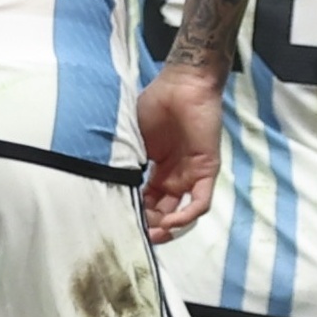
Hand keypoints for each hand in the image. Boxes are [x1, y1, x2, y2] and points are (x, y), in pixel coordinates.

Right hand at [137, 63, 224, 240]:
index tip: (123, 220)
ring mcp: (191, 174)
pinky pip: (200, 202)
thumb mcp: (134, 136)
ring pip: (183, 214)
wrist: (182, 83)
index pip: (148, 201)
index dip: (138, 213)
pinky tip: (170, 222)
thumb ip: (128, 159)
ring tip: (153, 233)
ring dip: (169, 228)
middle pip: (164, 212)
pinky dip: (186, 216)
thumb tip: (109, 183)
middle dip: (152, 226)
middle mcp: (175, 175)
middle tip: (139, 232)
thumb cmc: (157, 102)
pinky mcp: (207, 171)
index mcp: (158, 168)